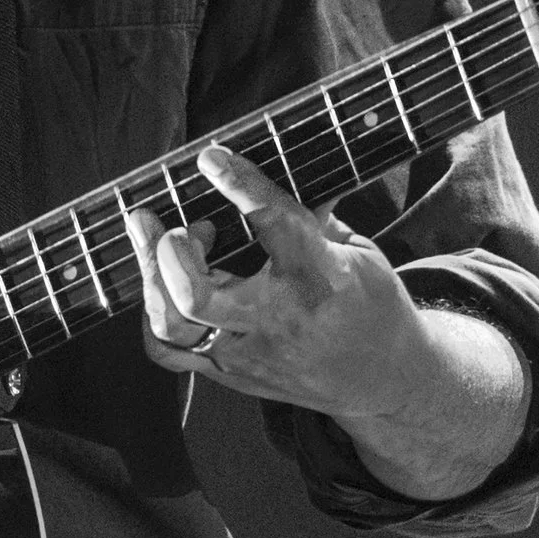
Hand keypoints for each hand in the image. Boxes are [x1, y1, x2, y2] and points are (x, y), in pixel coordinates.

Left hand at [125, 144, 532, 497]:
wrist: (383, 379)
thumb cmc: (371, 305)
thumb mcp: (359, 251)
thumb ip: (313, 215)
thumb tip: (279, 168)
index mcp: (319, 278)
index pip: (272, 224)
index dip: (239, 185)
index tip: (211, 158)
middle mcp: (277, 320)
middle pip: (195, 294)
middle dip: (167, 252)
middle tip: (169, 224)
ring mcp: (248, 352)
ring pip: (174, 324)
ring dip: (155, 278)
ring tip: (165, 245)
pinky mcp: (231, 373)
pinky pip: (170, 350)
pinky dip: (156, 315)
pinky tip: (163, 286)